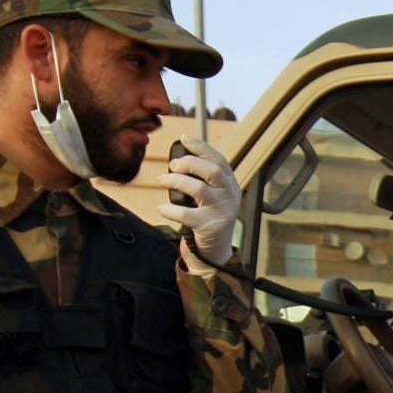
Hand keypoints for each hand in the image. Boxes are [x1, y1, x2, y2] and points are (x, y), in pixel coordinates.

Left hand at [159, 141, 240, 268]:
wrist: (213, 254)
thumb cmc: (208, 220)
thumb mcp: (213, 198)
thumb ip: (204, 180)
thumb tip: (180, 157)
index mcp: (231, 186)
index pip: (220, 161)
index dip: (202, 147)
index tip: (184, 138)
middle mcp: (230, 197)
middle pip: (212, 171)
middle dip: (189, 163)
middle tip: (172, 165)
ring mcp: (222, 212)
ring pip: (198, 189)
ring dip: (175, 181)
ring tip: (162, 180)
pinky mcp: (209, 227)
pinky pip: (185, 214)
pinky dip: (169, 209)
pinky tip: (161, 208)